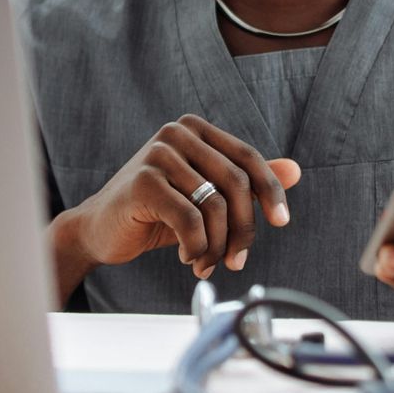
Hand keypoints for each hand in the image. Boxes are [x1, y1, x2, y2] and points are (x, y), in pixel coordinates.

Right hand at [60, 115, 299, 280]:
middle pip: (236, 183)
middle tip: (236, 260)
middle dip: (244, 229)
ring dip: (218, 245)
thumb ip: (245, 182)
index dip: (270, 191)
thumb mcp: (204, 196)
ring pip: (215, 206)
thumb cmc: (155, 213)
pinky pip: (191, 220)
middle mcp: (177, 133)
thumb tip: (295, 170)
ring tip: (206, 263)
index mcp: (194, 129)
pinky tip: (188, 257)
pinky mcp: (143, 181)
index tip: (282, 222)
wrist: (98, 231)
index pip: (248, 158)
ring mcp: (157, 154)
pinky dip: (197, 247)